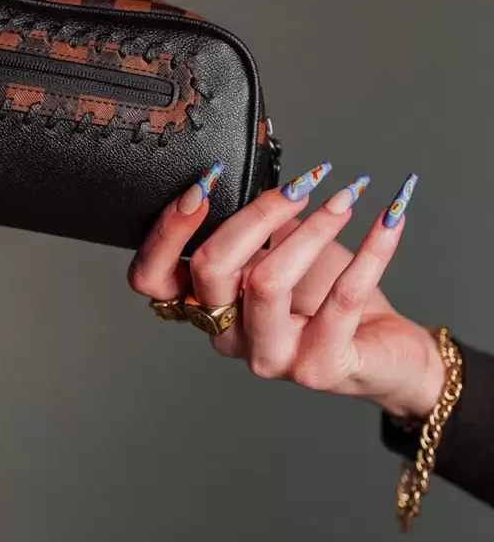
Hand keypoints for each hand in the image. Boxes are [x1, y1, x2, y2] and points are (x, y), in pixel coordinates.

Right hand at [128, 165, 444, 419]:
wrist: (386, 354)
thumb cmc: (327, 298)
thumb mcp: (281, 253)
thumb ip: (253, 228)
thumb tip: (251, 173)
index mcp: (207, 305)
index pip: (153, 279)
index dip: (168, 231)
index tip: (205, 183)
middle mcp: (228, 335)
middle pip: (210, 269)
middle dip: (253, 214)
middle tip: (300, 186)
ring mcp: (270, 357)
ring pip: (266, 282)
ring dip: (312, 227)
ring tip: (344, 197)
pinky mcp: (319, 368)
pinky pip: (342, 299)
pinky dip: (371, 249)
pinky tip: (388, 218)